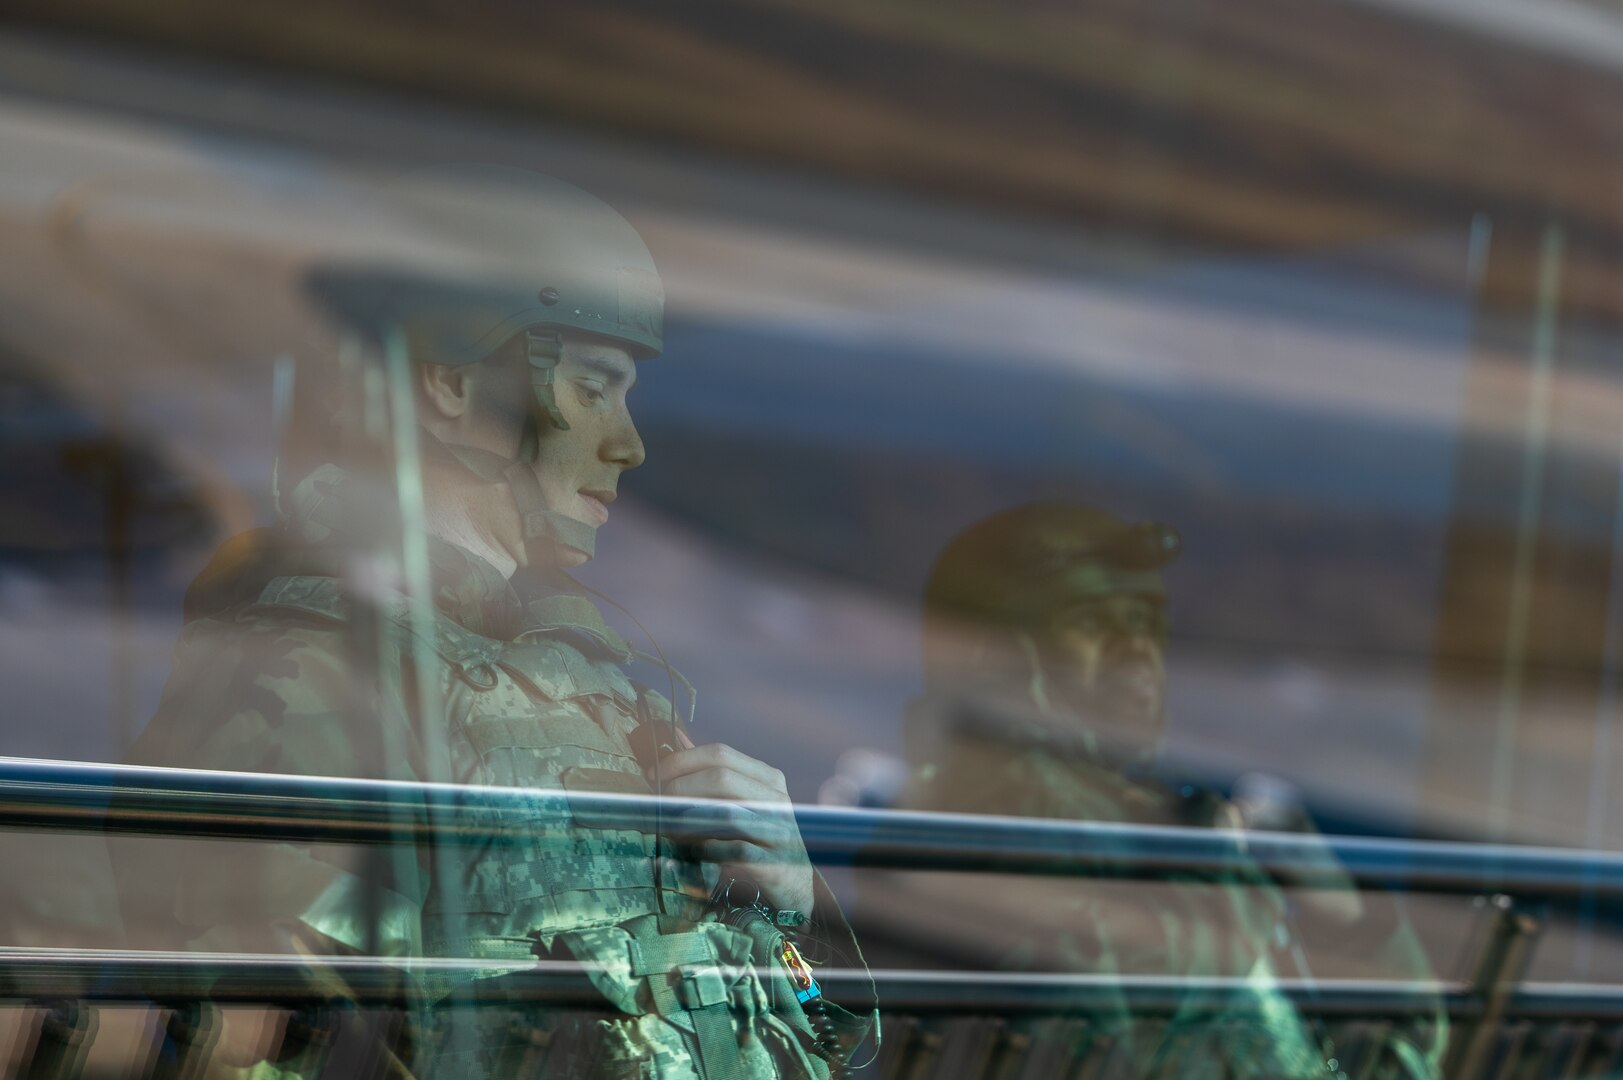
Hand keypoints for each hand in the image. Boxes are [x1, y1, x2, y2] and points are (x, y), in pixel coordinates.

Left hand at [651, 742, 814, 915]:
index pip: (720, 753)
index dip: (681, 760)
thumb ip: (711, 773)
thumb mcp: (741, 802)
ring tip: (665, 826)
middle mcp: (777, 799)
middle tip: (656, 801)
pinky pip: (732, 851)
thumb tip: (676, 739)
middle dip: (680, 786)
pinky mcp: (773, 863)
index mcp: (767, 778)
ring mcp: (778, 831)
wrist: (792, 885)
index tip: (653, 774)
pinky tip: (687, 852)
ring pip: (726, 813)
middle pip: (722, 777)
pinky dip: (704, 850)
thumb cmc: (755, 839)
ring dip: (686, 819)